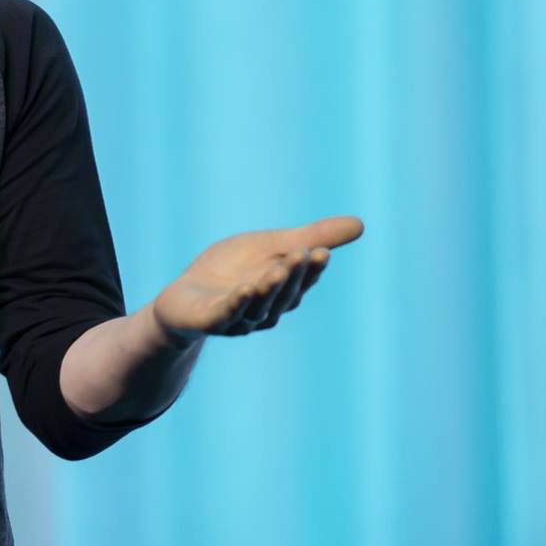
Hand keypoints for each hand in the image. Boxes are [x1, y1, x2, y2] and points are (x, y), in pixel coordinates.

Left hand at [151, 214, 363, 341]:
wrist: (184, 297)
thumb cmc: (231, 271)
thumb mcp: (272, 247)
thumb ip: (312, 236)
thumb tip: (361, 224)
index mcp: (282, 294)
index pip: (301, 281)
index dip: (311, 269)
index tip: (322, 250)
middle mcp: (264, 311)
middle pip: (283, 294)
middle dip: (294, 275)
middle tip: (305, 252)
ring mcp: (237, 319)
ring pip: (258, 305)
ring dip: (270, 288)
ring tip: (279, 268)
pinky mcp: (210, 321)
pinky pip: (226, 313)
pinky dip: (238, 302)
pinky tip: (246, 288)